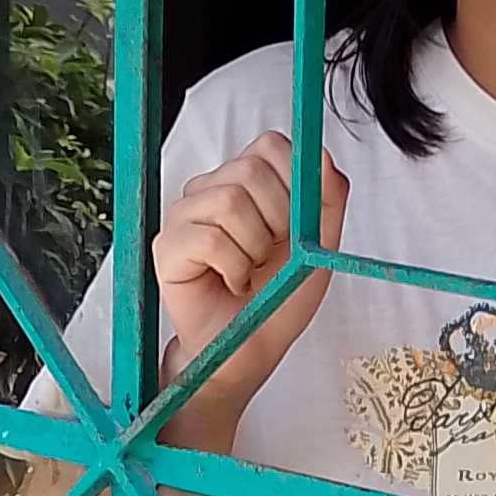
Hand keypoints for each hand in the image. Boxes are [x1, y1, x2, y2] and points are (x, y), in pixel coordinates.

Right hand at [153, 130, 348, 442]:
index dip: (292, 181)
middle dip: (277, 222)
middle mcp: (212, 188)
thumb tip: (323, 156)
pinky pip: (210, 238)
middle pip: (251, 170)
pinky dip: (233, 268)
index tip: (293, 223)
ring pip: (231, 202)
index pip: (271, 144)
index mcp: (247, 181)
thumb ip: (328, 198)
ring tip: (248, 272)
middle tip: (268, 256)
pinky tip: (231, 282)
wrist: (249, 351)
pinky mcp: (167, 244)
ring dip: (254, 249)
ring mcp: (185, 213)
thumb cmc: (277, 299)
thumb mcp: (318, 245)